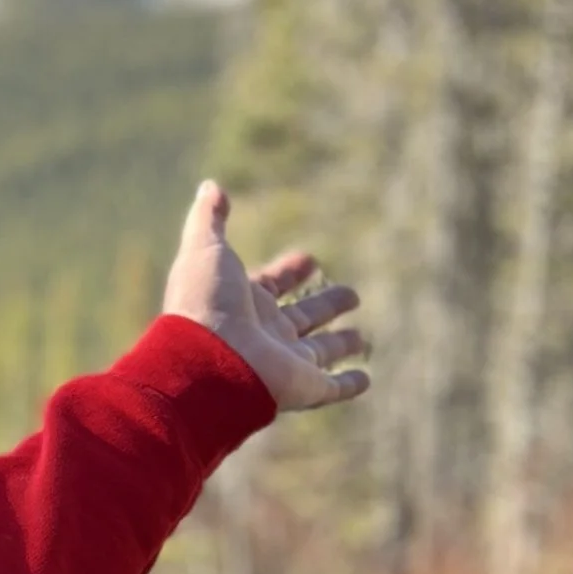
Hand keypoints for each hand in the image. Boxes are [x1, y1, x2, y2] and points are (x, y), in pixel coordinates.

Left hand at [161, 181, 368, 411]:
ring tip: (362, 338)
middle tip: (352, 295)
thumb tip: (209, 186)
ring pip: (320, 353)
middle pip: (302, 319)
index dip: (289, 272)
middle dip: (326, 306)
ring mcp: (285, 364)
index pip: (271, 285)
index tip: (309, 259)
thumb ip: (208, 219)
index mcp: (243, 304)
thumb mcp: (206, 250)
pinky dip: (350, 384)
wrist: (206, 363)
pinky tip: (366, 379)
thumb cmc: (206, 304)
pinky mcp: (304, 388)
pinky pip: (332, 387)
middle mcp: (265, 335)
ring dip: (341, 345)